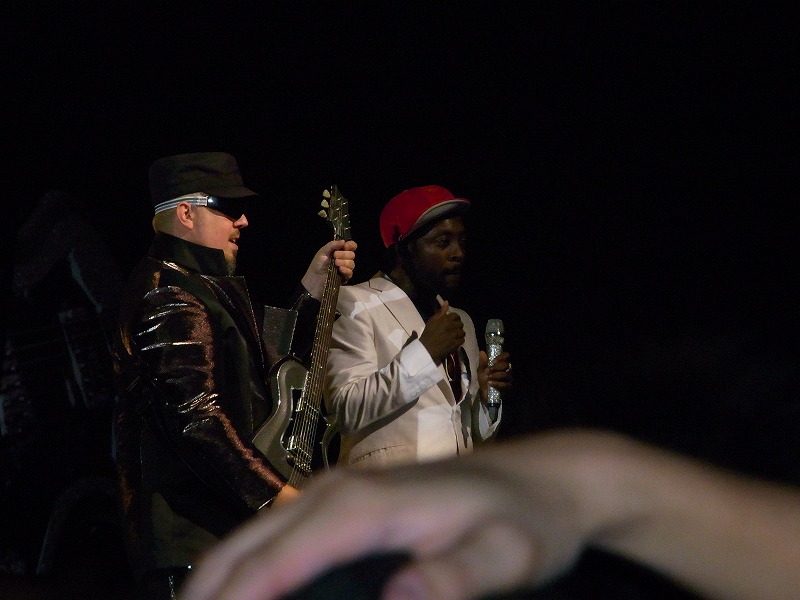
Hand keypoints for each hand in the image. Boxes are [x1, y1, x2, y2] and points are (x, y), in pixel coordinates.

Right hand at [179, 433, 592, 599]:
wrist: (540, 479)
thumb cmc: (523, 520)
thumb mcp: (506, 556)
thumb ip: (454, 580)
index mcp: (358, 506)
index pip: (268, 566)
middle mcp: (331, 493)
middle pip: (238, 552)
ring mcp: (333, 494)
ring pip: (247, 544)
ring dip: (215, 590)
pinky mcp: (341, 505)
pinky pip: (272, 542)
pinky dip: (244, 577)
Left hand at [301, 239, 356, 298]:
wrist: (314, 279)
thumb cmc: (317, 264)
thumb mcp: (323, 252)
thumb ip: (332, 245)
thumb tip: (343, 241)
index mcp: (339, 251)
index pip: (351, 246)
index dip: (350, 245)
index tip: (345, 247)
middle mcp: (344, 259)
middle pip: (352, 254)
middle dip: (344, 255)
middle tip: (335, 257)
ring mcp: (345, 268)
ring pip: (352, 264)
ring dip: (344, 262)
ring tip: (335, 264)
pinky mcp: (345, 277)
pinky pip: (350, 273)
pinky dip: (346, 270)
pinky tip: (340, 270)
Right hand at [418, 301, 464, 363]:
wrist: (426, 348)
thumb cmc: (428, 333)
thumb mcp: (432, 320)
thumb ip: (440, 311)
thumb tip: (447, 302)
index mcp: (445, 320)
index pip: (456, 316)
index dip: (455, 318)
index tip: (452, 321)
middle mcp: (451, 326)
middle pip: (460, 324)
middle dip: (458, 326)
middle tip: (453, 329)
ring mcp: (454, 336)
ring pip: (462, 332)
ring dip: (459, 333)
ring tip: (455, 335)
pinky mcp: (455, 344)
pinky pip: (462, 340)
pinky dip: (459, 340)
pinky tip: (455, 341)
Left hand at [478, 349, 512, 402]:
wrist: (484, 392)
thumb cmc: (484, 379)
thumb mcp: (481, 370)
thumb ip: (482, 362)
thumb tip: (482, 352)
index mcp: (500, 363)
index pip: (506, 355)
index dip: (501, 357)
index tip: (493, 361)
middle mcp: (506, 369)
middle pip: (506, 365)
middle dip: (497, 367)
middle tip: (489, 370)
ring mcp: (508, 378)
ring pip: (506, 374)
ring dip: (496, 375)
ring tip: (488, 377)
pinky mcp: (508, 387)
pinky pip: (505, 384)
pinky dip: (497, 383)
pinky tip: (490, 383)